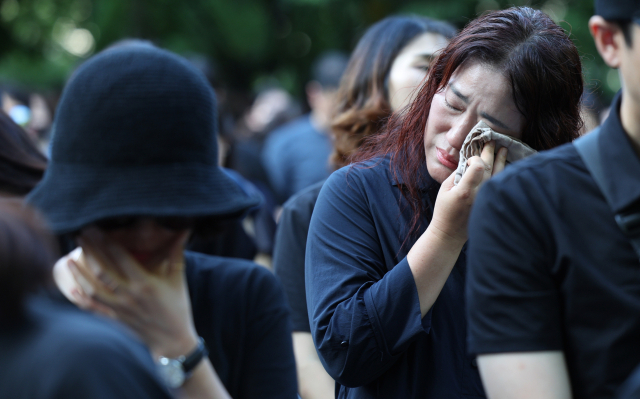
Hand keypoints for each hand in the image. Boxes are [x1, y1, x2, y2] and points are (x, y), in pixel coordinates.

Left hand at [56, 228, 198, 357]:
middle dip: (89, 252)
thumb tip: (183, 231)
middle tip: (79, 236)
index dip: (106, 242)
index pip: (121, 258)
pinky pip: (93, 307)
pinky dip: (80, 298)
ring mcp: (119, 308)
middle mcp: (129, 295)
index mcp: (145, 283)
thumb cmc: (177, 307)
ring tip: (68, 259)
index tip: (96, 229)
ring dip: (79, 274)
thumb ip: (176, 254)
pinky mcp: (115, 318)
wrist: (172, 339)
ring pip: (93, 289)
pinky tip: (71, 287)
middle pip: (102, 271)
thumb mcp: (178, 279)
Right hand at [430, 141, 506, 242]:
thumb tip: (468, 163)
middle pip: (490, 168)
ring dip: (501, 161)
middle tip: (492, 141)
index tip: (469, 161)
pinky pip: (498, 185)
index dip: (475, 159)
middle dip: (491, 152)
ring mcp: (486, 200)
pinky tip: (504, 166)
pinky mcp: (489, 203)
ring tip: (503, 149)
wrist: (450, 233)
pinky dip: (501, 173)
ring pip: (498, 176)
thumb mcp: (444, 190)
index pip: (478, 166)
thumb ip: (457, 175)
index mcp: (465, 190)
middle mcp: (479, 194)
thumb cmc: (444, 210)